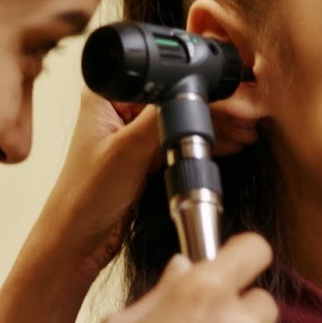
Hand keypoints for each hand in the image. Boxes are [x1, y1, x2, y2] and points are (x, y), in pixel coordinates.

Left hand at [35, 90, 264, 282]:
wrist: (77, 242)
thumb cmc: (82, 198)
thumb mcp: (127, 151)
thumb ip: (161, 119)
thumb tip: (192, 90)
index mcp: (106, 96)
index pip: (162, 80)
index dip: (197, 86)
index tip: (228, 97)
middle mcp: (118, 110)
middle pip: (176, 98)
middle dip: (213, 109)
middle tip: (245, 119)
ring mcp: (132, 134)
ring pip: (181, 121)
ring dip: (214, 127)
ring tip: (245, 133)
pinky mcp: (143, 158)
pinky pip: (180, 143)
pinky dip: (203, 144)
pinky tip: (229, 144)